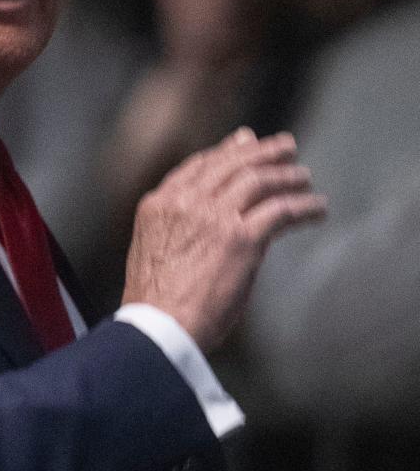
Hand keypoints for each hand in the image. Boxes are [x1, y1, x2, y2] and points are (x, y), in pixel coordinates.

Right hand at [121, 127, 326, 352]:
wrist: (157, 327)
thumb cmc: (154, 303)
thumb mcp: (152, 251)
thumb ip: (176, 227)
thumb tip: (203, 221)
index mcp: (158, 204)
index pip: (199, 165)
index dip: (227, 151)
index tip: (246, 143)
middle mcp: (185, 203)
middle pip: (231, 163)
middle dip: (262, 151)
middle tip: (286, 147)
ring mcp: (213, 218)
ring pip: (258, 179)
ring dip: (287, 175)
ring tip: (304, 177)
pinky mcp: (241, 239)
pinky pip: (281, 210)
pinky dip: (304, 206)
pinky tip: (317, 209)